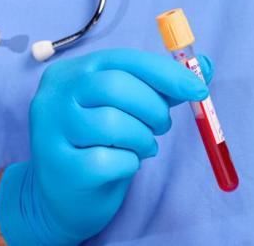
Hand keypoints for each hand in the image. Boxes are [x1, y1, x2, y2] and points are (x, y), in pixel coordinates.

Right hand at [0, 49, 213, 244]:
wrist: (62, 195)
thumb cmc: (97, 144)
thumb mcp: (124, 109)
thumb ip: (159, 88)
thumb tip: (203, 67)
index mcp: (71, 73)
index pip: (123, 59)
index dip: (165, 73)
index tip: (197, 89)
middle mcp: (53, 97)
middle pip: (115, 87)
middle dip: (153, 108)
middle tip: (162, 125)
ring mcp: (51, 132)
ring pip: (113, 124)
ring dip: (142, 139)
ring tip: (142, 146)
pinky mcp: (61, 167)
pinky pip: (111, 160)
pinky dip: (129, 163)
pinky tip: (124, 164)